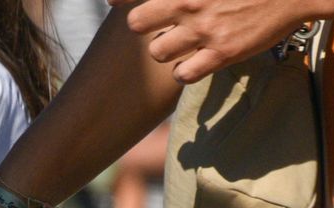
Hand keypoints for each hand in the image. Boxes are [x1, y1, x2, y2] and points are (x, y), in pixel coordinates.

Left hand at [111, 0, 333, 83]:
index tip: (112, 1)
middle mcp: (188, 2)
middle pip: (136, 24)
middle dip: (145, 27)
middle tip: (162, 26)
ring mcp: (203, 29)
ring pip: (158, 52)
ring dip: (167, 51)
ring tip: (184, 44)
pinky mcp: (221, 53)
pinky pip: (183, 74)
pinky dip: (185, 71)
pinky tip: (196, 62)